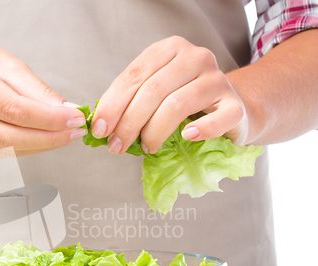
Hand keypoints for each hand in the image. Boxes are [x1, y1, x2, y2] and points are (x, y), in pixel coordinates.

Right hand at [0, 36, 86, 157]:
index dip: (49, 120)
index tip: (75, 119)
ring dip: (40, 146)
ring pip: (7, 151)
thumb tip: (66, 111)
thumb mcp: (6, 62)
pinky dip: (25, 149)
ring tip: (61, 134)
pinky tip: (38, 137)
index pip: (14, 111)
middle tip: (74, 132)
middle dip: (49, 138)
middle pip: (10, 138)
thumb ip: (36, 89)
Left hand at [90, 36, 247, 153]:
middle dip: (128, 123)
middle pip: (152, 91)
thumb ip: (130, 102)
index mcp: (169, 50)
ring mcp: (217, 79)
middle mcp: (195, 57)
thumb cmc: (185, 103)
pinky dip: (199, 131)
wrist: (230, 111)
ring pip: (176, 105)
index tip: (99, 129)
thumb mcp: (155, 94)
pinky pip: (215, 120)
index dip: (112, 105)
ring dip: (153, 132)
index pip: (134, 75)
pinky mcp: (235, 105)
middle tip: (117, 146)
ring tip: (146, 147)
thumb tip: (101, 125)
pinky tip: (186, 137)